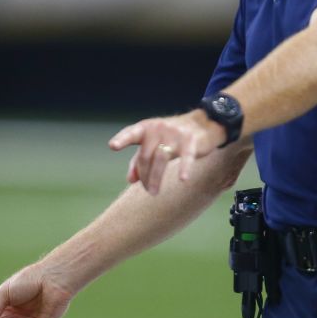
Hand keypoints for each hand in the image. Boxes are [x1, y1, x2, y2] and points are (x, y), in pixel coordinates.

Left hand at [107, 112, 221, 193]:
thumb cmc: (173, 136)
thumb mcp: (154, 144)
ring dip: (155, 178)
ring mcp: (175, 134)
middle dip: (144, 176)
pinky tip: (183, 179)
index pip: (131, 133)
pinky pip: (186, 157)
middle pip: (145, 155)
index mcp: (147, 128)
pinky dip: (184, 168)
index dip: (122, 139)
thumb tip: (130, 180)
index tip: (113, 146)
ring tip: (154, 192)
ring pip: (161, 158)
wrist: (203, 124)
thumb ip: (139, 160)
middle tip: (148, 190)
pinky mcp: (191, 141)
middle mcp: (159, 129)